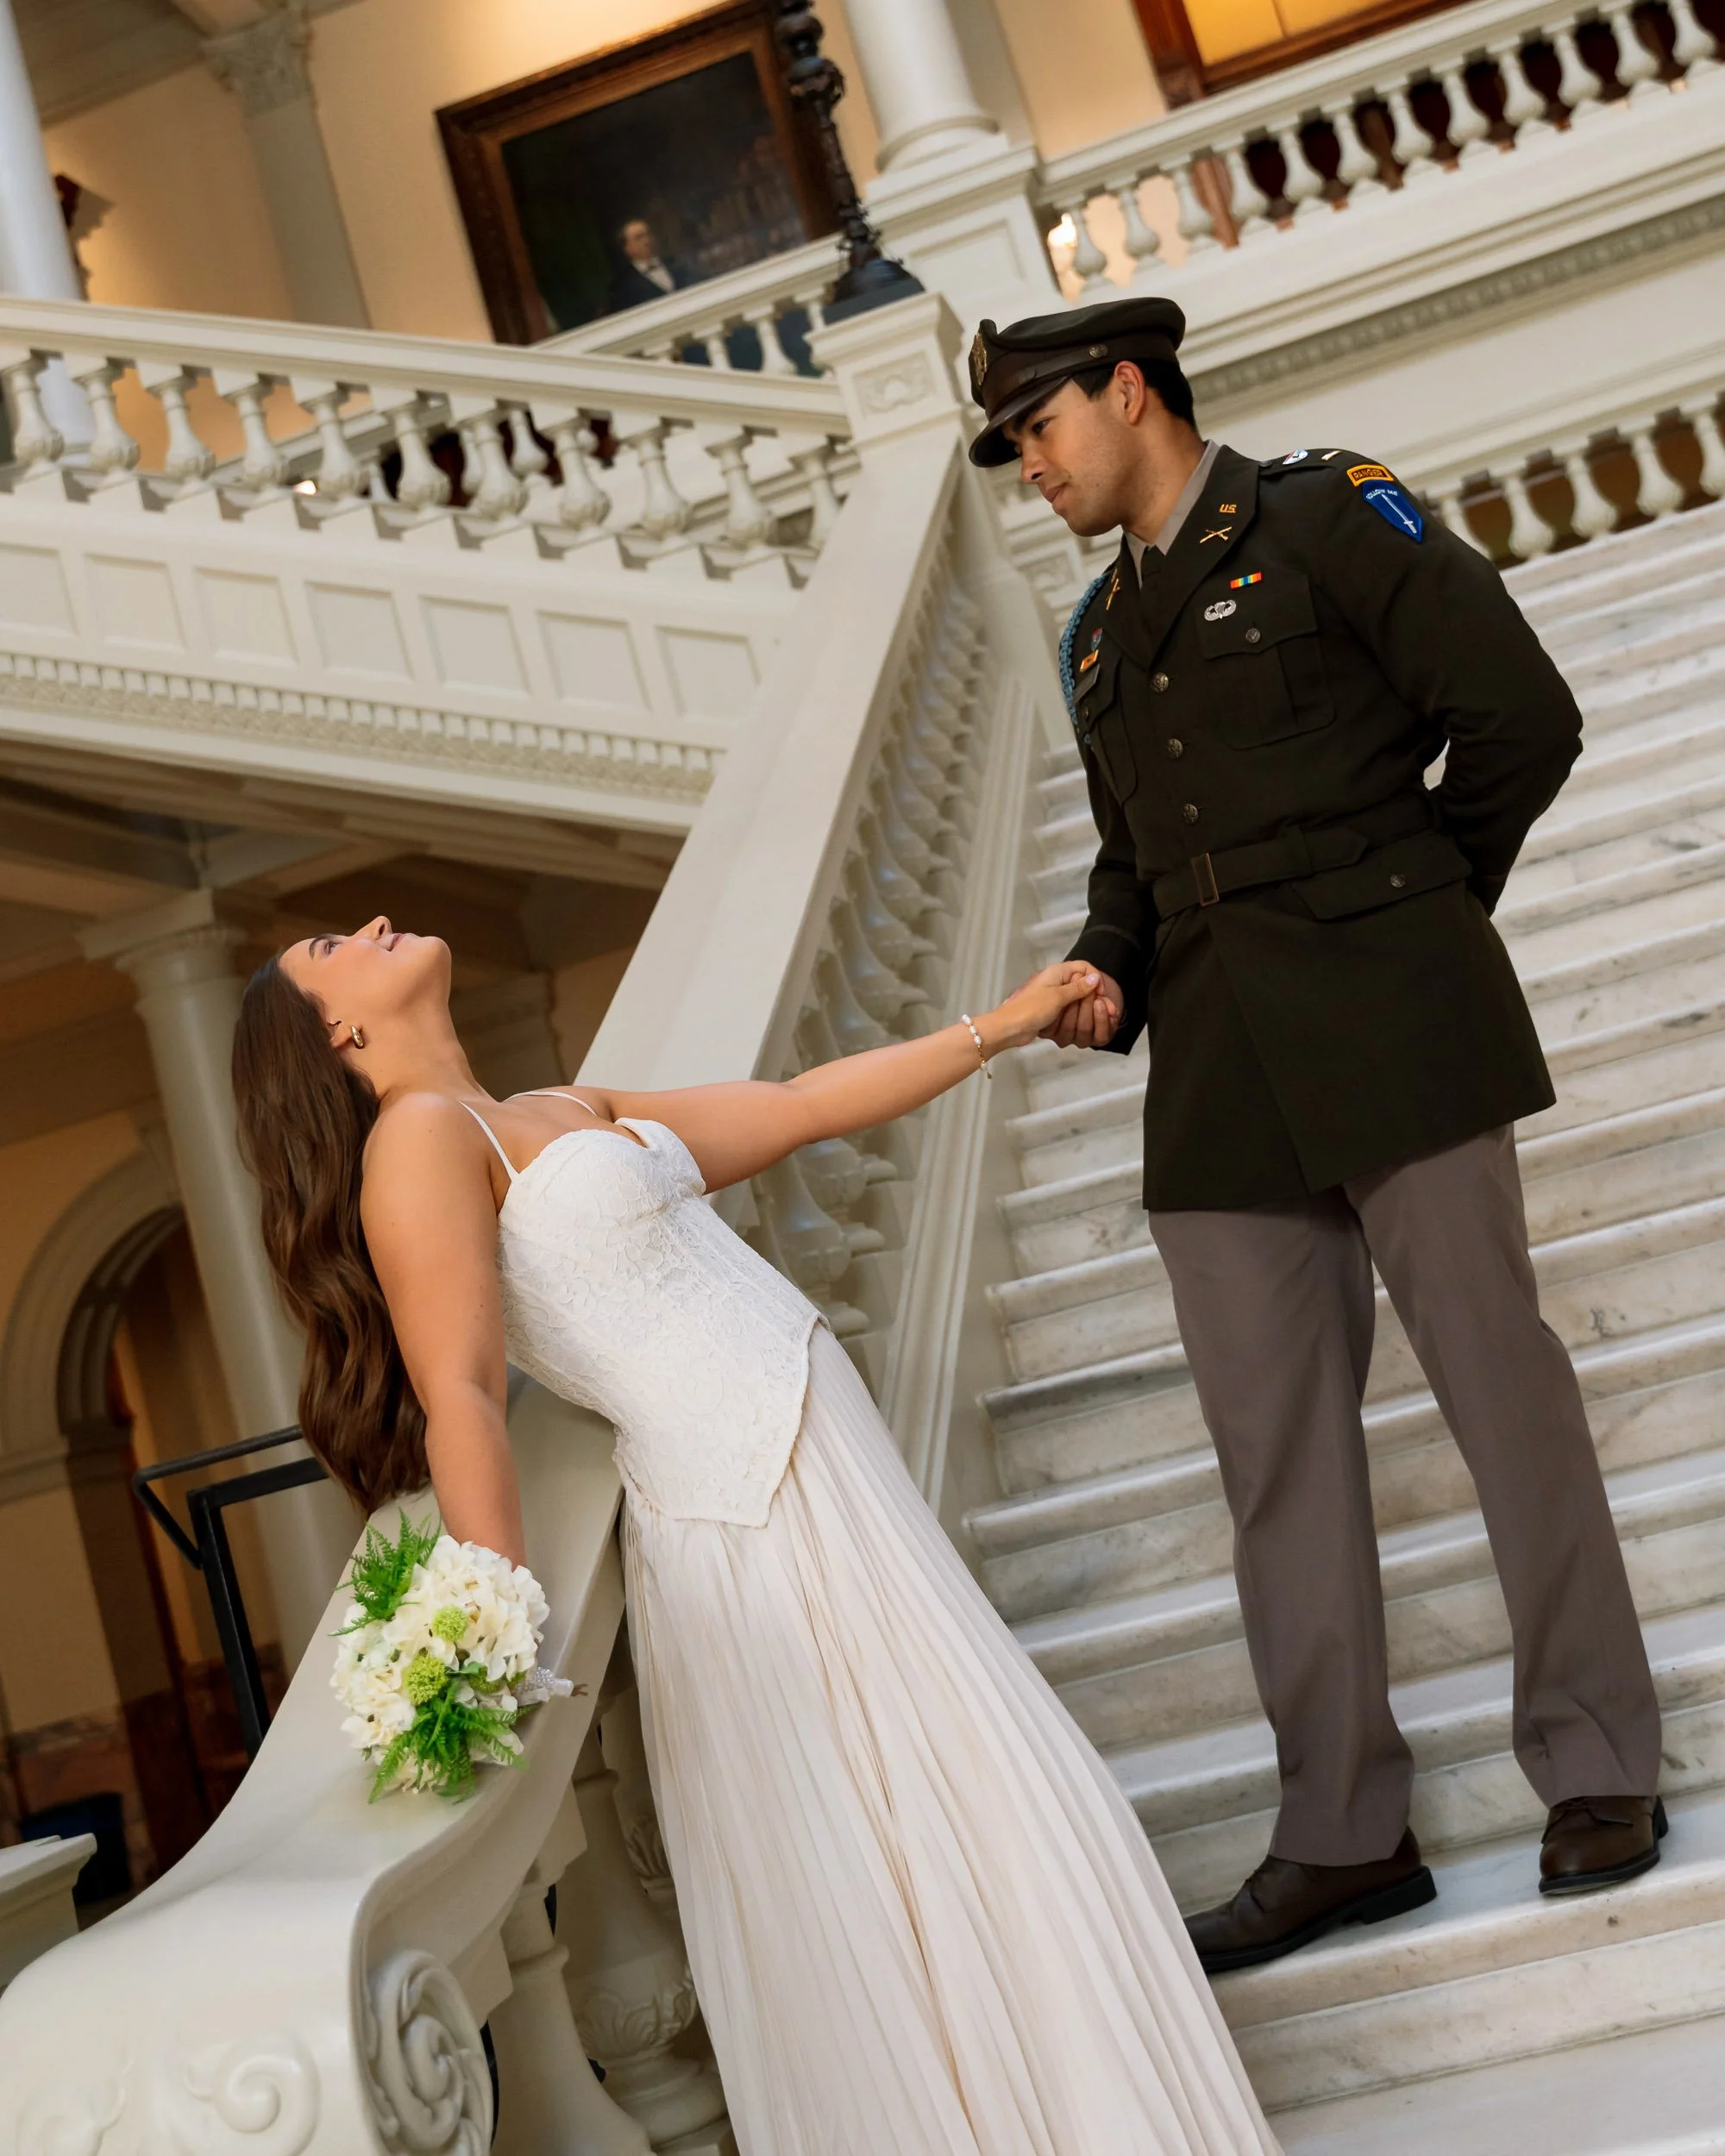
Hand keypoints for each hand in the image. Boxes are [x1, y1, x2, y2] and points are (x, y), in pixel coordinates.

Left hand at [977, 963, 1107, 1056]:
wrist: (1009, 1028)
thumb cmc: (1029, 1009)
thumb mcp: (1057, 996)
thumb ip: (1078, 987)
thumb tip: (1094, 977)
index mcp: (1057, 972)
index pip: (1084, 967)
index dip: (1094, 979)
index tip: (1100, 994)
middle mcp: (1055, 982)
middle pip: (1081, 984)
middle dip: (1090, 997)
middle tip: (1097, 1009)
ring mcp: (1052, 997)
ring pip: (1075, 999)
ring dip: (1080, 1010)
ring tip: (1080, 1019)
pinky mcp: (1050, 1011)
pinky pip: (1066, 1011)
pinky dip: (1071, 1017)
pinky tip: (1072, 1024)